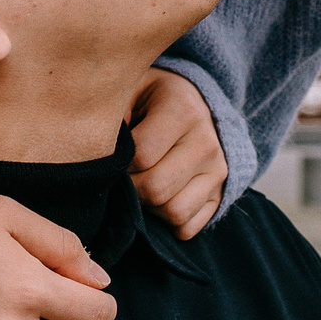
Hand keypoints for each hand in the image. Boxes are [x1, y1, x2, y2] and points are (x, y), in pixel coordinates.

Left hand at [129, 68, 228, 239]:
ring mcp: (218, 171)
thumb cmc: (150, 100)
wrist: (195, 105)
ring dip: (149, 209)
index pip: (142, 156)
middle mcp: (206, 142)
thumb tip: (100, 155)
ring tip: (141, 187)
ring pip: (174, 213)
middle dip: (131, 190)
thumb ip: (113, 116)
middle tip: (123, 178)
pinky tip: (159, 200)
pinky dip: (167, 223)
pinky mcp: (220, 194)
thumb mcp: (130, 91)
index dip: (120, 164)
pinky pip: (188, 228)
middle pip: (156, 189)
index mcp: (182, 110)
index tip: (114, 157)